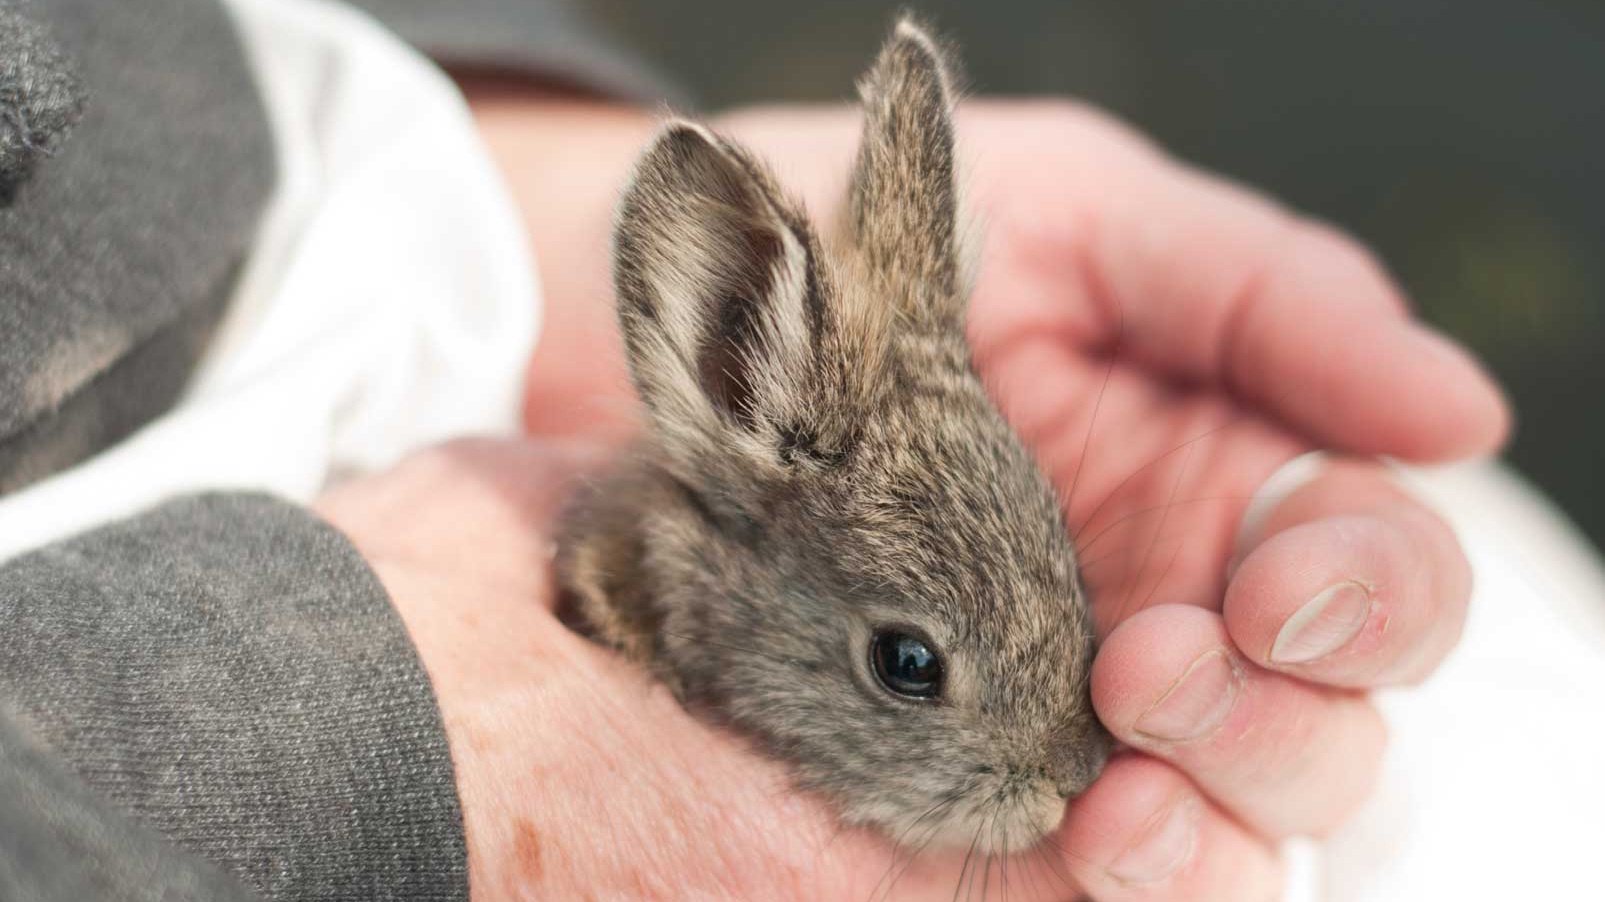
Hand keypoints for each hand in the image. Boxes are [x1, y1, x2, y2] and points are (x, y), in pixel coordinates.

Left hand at [470, 91, 1506, 898]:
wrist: (691, 321)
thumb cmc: (888, 255)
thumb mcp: (1085, 223)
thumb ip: (1265, 297)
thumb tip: (1460, 416)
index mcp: (1231, 482)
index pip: (1376, 566)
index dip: (1371, 590)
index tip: (1281, 580)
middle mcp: (1181, 606)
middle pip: (1330, 721)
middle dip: (1277, 717)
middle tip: (1150, 665)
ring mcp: (1084, 707)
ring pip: (1248, 819)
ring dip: (1219, 812)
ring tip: (1118, 788)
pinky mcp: (985, 784)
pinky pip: (1122, 864)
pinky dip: (1150, 868)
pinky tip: (1095, 831)